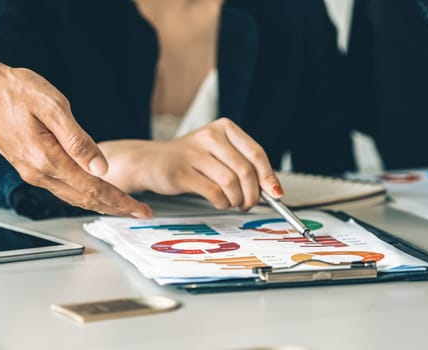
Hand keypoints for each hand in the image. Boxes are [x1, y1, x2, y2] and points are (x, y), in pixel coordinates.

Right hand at [0, 48, 152, 217]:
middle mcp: (39, 172)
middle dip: (117, 208)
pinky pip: (63, 189)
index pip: (95, 189)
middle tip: (141, 213)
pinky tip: (95, 193)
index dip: (122, 202)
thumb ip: (79, 140)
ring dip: (102, 204)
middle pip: (87, 199)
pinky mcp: (30, 166)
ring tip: (124, 207)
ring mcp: (32, 172)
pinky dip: (85, 195)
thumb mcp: (53, 107)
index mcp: (48, 159)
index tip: (141, 211)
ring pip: (74, 197)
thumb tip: (102, 167)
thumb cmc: (16, 91)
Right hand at [99, 118, 283, 210]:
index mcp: (224, 128)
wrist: (152, 161)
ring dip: (237, 200)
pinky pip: (213, 192)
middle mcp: (210, 136)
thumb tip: (272, 188)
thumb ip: (244, 165)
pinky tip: (220, 202)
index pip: (256, 153)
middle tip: (250, 204)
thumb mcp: (219, 153)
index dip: (268, 176)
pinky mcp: (181, 172)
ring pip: (230, 183)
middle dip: (253, 194)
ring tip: (233, 203)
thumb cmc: (191, 159)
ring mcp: (194, 153)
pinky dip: (222, 203)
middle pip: (245, 170)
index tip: (275, 193)